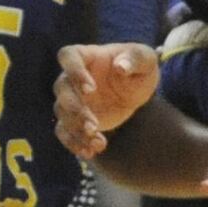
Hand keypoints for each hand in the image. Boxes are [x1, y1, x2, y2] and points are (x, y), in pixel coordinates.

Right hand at [53, 43, 159, 158]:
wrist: (135, 90)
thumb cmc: (138, 67)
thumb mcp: (145, 59)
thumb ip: (135, 59)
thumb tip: (120, 67)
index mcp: (87, 55)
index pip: (68, 56)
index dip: (74, 71)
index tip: (91, 89)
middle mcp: (72, 76)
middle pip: (62, 89)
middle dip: (75, 109)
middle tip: (94, 125)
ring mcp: (72, 98)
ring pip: (62, 113)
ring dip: (76, 129)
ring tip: (98, 142)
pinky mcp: (74, 119)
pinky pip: (65, 131)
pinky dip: (75, 143)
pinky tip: (91, 151)